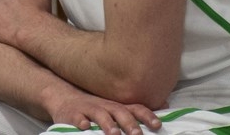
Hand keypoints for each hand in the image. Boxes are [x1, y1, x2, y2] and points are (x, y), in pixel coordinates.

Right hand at [46, 86, 162, 134]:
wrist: (64, 97)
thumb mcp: (115, 106)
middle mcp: (105, 106)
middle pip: (119, 112)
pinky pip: (77, 118)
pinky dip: (81, 122)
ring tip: (114, 134)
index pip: (135, 109)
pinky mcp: (72, 114)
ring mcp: (89, 109)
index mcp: (117, 106)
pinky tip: (85, 127)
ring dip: (108, 124)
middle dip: (129, 123)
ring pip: (100, 115)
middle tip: (138, 134)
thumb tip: (165, 106)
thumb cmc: (94, 106)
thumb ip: (135, 110)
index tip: (158, 125)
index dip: (147, 116)